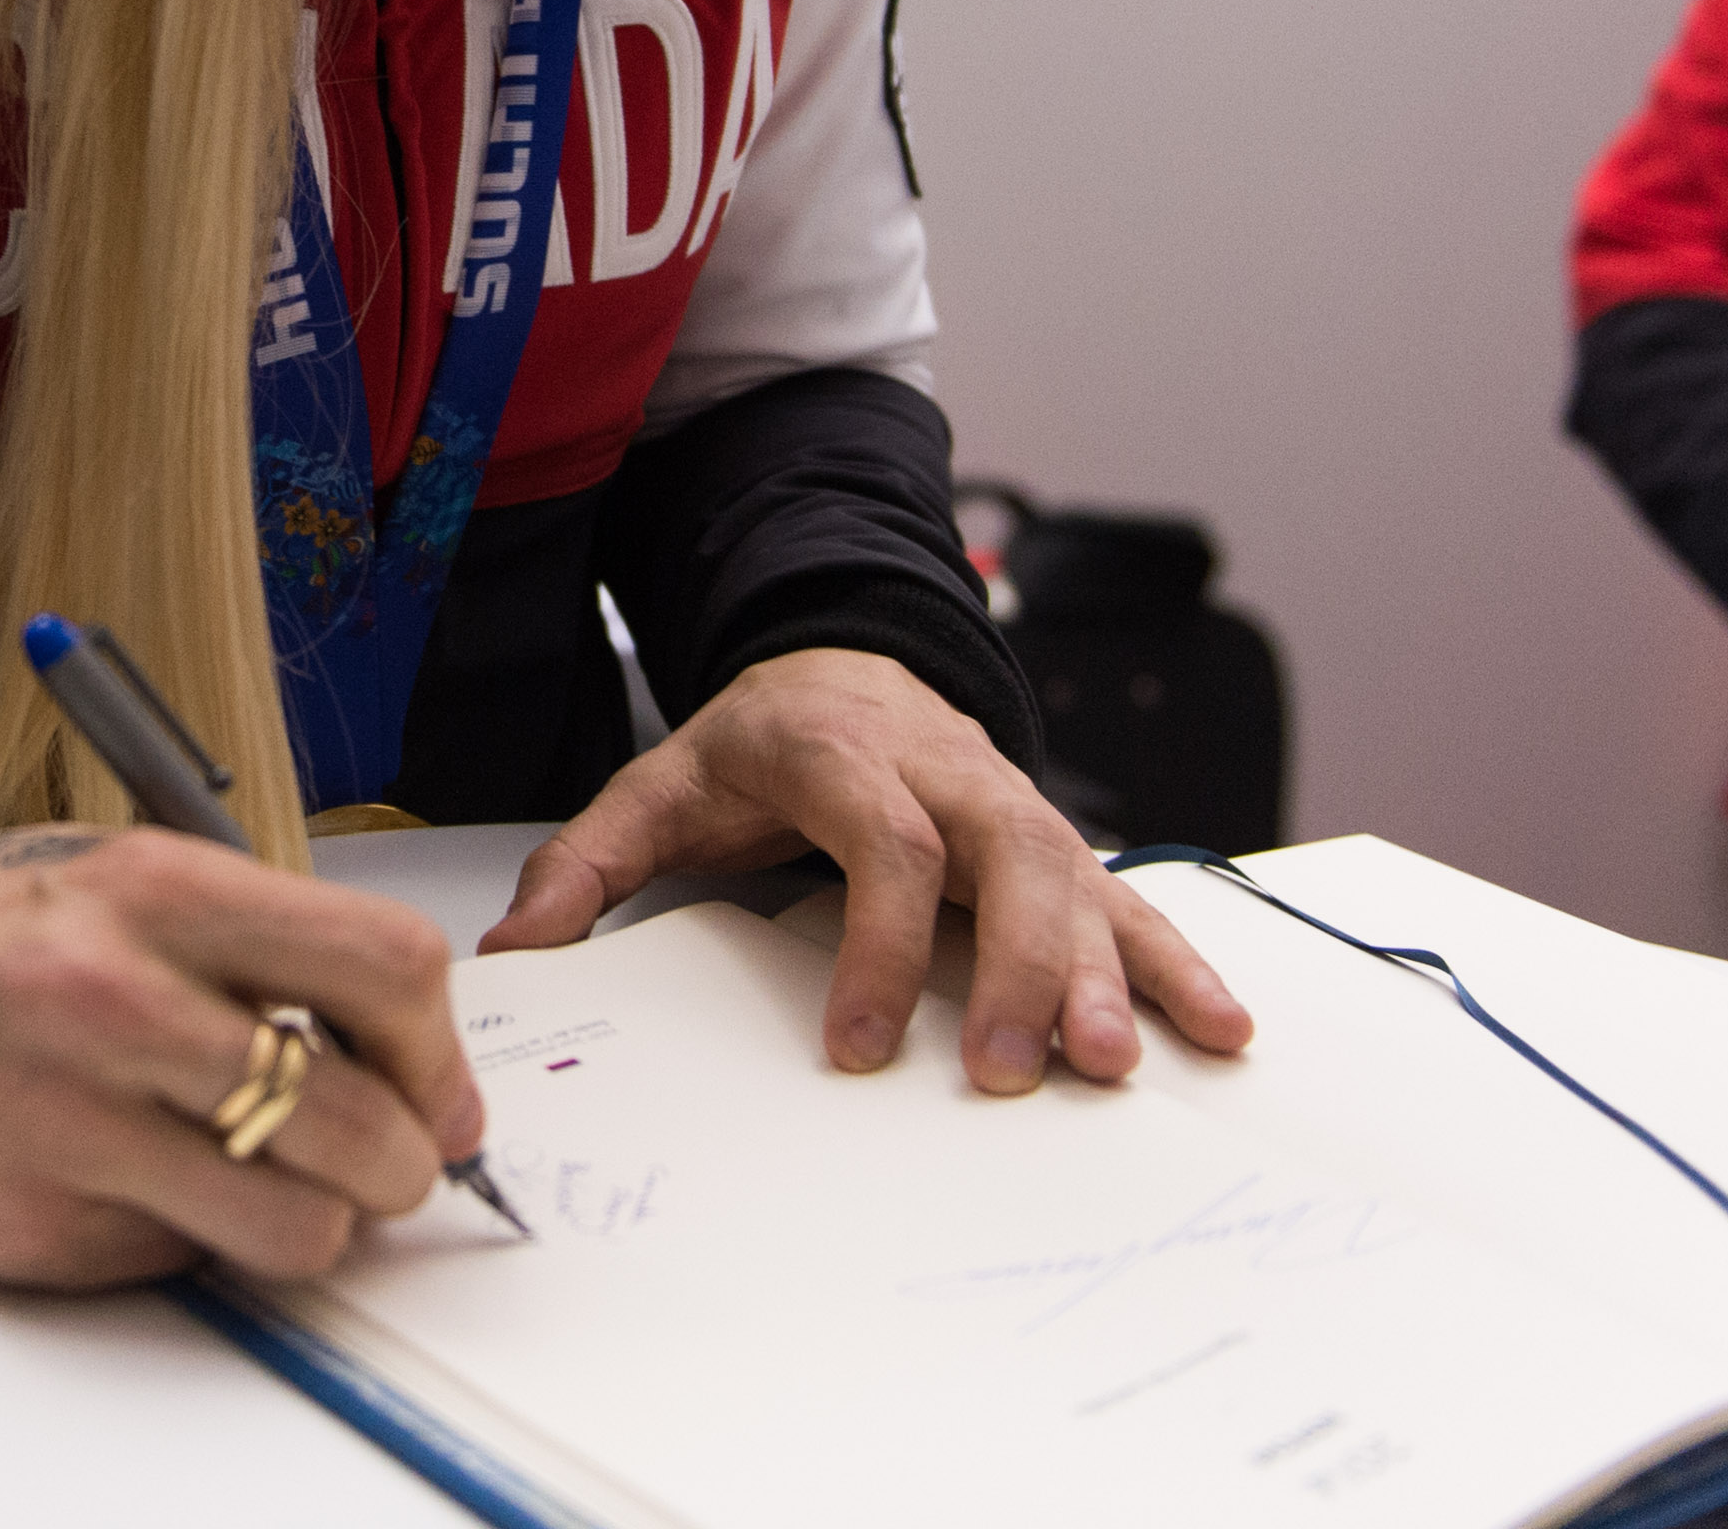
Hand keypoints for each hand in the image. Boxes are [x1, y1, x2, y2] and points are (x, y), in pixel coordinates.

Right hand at [0, 826, 484, 1288]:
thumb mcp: (127, 877)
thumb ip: (262, 947)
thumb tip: (407, 1054)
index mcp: (161, 888)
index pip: (384, 963)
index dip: (438, 1046)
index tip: (440, 1086)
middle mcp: (119, 999)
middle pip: (358, 1119)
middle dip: (405, 1160)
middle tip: (393, 1161)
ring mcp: (70, 1123)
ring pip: (295, 1226)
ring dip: (318, 1221)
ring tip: (283, 1185)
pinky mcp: (28, 1226)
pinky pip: (184, 1264)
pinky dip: (193, 1239)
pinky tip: (149, 1182)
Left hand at [480, 649, 1253, 1093]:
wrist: (838, 655)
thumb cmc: (755, 741)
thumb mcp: (657, 784)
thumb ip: (586, 864)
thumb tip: (511, 957)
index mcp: (835, 750)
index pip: (875, 836)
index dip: (873, 940)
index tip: (855, 1048)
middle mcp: (938, 768)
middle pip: (999, 851)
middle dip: (1015, 963)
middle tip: (1012, 1071)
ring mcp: (1004, 799)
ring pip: (1073, 870)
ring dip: (1103, 968)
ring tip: (1119, 1063)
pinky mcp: (1049, 836)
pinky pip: (1121, 891)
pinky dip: (1174, 956)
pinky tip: (1216, 1025)